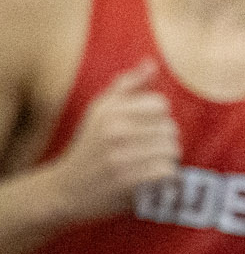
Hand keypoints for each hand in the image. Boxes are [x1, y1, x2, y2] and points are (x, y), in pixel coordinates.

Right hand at [54, 62, 178, 219]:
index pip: (160, 105)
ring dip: (167, 158)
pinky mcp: (128, 182)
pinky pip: (168, 171)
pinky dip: (166, 177)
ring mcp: (121, 157)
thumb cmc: (89, 145)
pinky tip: (154, 178)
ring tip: (152, 163)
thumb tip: (151, 63)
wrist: (64, 189)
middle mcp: (115, 132)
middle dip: (164, 140)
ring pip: (172, 149)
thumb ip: (128, 85)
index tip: (145, 128)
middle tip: (149, 149)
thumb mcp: (100, 110)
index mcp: (110, 112)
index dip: (157, 118)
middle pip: (170, 128)